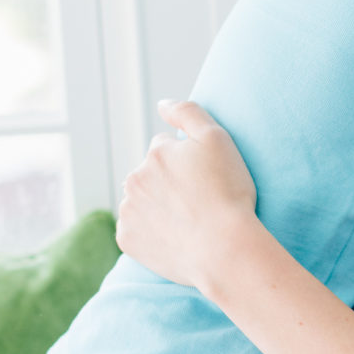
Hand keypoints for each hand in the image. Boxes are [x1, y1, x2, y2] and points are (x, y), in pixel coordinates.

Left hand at [116, 100, 260, 295]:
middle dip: (168, 183)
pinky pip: (137, 231)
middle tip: (198, 203)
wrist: (224, 249)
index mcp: (154, 154)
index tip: (206, 181)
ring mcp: (128, 211)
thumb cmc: (228, 194)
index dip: (189, 164)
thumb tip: (162, 104)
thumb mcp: (217, 139)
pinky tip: (175, 238)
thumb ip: (188, 112)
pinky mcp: (126, 240)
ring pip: (142, 202)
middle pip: (151, 175)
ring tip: (188, 222)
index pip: (166, 149)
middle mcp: (134, 179)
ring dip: (158, 207)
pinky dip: (151, 233)